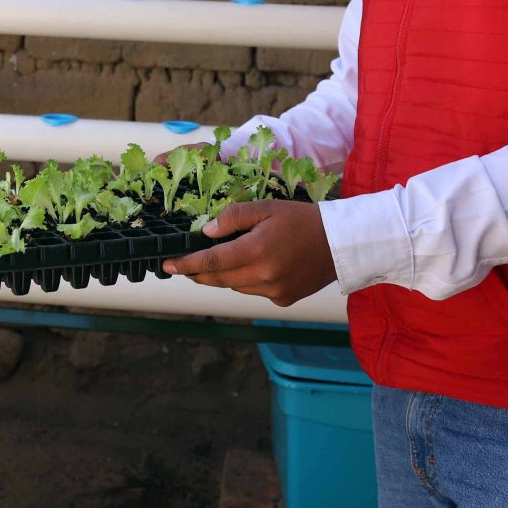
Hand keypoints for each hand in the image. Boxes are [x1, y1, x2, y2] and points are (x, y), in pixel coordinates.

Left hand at [162, 200, 336, 306]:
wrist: (340, 243)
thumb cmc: (301, 219)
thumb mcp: (266, 208)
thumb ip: (233, 218)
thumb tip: (206, 232)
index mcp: (256, 251)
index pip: (211, 262)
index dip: (186, 265)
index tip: (167, 265)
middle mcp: (263, 277)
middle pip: (217, 279)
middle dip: (197, 272)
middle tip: (182, 265)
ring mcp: (274, 292)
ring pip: (234, 286)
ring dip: (223, 275)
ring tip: (223, 258)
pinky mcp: (283, 300)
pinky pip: (253, 291)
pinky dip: (246, 280)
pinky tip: (255, 266)